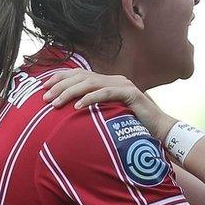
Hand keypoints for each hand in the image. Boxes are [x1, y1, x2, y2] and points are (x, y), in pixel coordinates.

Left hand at [43, 69, 175, 138]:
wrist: (160, 130)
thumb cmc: (134, 125)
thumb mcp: (109, 115)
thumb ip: (95, 110)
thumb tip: (71, 113)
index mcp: (108, 82)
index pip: (80, 74)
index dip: (61, 78)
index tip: (44, 86)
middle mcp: (115, 79)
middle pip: (82, 77)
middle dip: (60, 86)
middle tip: (44, 98)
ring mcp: (123, 85)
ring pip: (90, 83)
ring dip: (70, 93)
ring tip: (56, 103)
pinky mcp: (130, 93)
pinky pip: (106, 93)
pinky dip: (90, 99)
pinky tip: (77, 107)